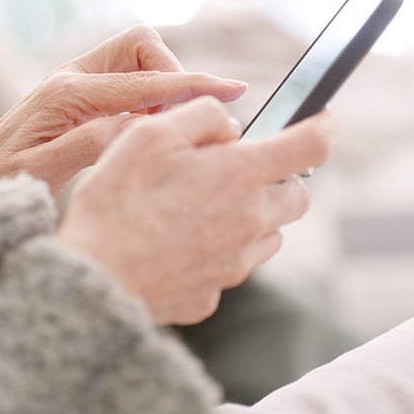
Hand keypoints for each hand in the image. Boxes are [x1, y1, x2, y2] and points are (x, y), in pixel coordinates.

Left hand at [0, 25, 247, 194]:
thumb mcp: (40, 174)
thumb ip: (86, 147)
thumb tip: (134, 126)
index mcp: (65, 94)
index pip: (143, 79)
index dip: (192, 85)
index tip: (234, 91)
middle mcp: (70, 78)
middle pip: (141, 46)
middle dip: (173, 74)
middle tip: (181, 123)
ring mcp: (73, 83)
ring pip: (136, 61)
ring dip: (161, 87)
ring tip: (167, 133)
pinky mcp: (76, 96)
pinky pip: (125, 82)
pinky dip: (147, 100)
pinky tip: (149, 136)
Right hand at [56, 98, 336, 324]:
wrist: (90, 278)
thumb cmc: (114, 201)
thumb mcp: (149, 135)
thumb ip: (201, 117)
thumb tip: (231, 127)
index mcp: (239, 176)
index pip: (312, 145)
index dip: (323, 126)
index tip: (321, 118)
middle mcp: (249, 222)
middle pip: (298, 196)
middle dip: (279, 178)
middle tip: (237, 170)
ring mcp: (234, 264)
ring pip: (268, 234)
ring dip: (250, 216)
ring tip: (198, 208)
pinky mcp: (213, 296)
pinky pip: (230, 266)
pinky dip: (217, 251)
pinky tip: (174, 244)